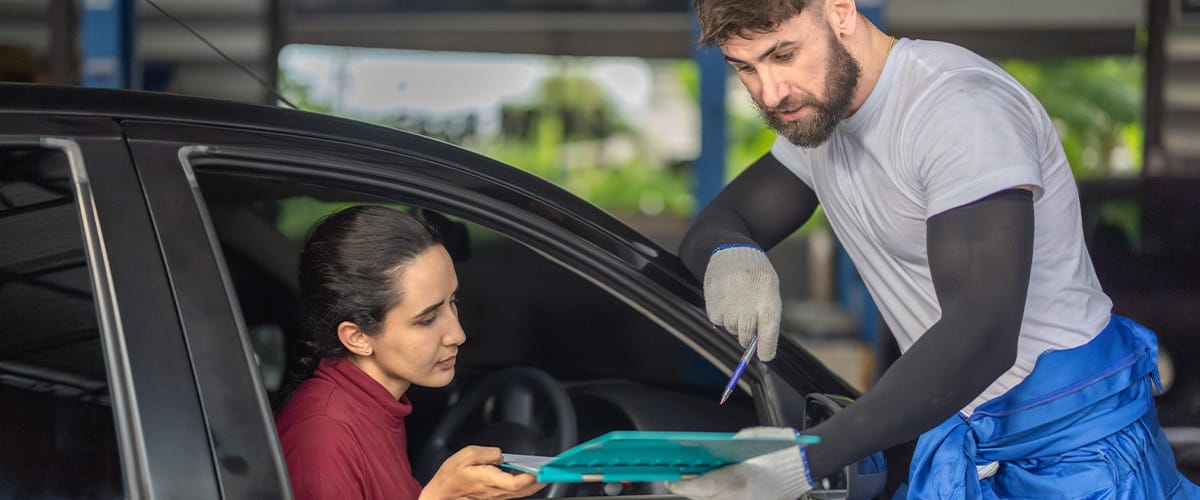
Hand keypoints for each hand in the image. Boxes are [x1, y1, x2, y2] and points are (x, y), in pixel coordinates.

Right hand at [420, 445, 545, 499]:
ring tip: (548, 472)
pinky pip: (516, 493)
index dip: (531, 477)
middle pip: (524, 490)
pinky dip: (527, 486)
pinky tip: (533, 478)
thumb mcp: (465, 455)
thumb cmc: (451, 476)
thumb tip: (502, 455)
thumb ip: (487, 453)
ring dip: (536, 484)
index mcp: (488, 480)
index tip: (543, 469)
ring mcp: (496, 497)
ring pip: (522, 493)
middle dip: (541, 481)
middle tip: (554, 470)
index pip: (515, 483)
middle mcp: (495, 492)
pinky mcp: (495, 498)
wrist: (441, 495)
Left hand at [667, 427, 812, 499]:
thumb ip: (726, 450)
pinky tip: (718, 489)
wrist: (806, 463)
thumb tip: (710, 454)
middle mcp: (739, 497)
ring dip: (706, 495)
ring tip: (697, 485)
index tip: (672, 481)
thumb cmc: (781, 448)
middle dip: (690, 491)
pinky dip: (721, 496)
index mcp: (736, 479)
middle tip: (680, 481)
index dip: (681, 485)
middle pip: (704, 499)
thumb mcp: (747, 439)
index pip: (698, 487)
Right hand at [703, 245, 781, 359]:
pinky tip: (726, 297)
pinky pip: (717, 321)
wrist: (732, 251)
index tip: (765, 355)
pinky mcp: (713, 305)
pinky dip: (721, 314)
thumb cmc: (755, 273)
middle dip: (749, 335)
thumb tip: (761, 343)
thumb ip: (768, 316)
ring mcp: (730, 307)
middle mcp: (748, 307)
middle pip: (747, 337)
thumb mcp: (770, 289)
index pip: (768, 336)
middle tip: (748, 317)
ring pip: (731, 329)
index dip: (767, 349)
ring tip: (737, 299)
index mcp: (768, 302)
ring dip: (734, 321)